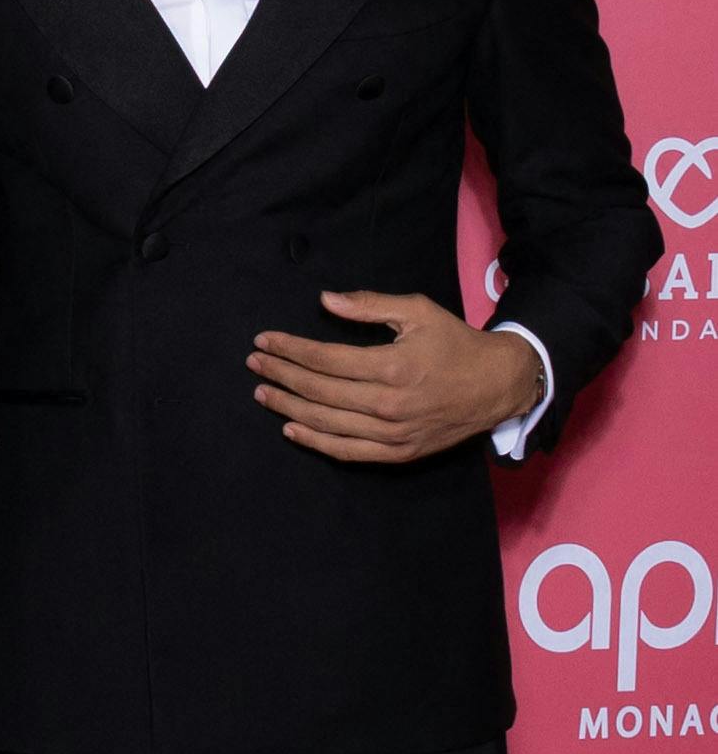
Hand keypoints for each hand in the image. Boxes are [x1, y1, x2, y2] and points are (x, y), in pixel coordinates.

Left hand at [248, 290, 543, 466]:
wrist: (498, 385)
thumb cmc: (455, 343)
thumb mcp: (418, 311)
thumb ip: (369, 306)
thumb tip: (325, 300)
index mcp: (392, 366)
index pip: (325, 359)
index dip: (289, 349)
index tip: (264, 340)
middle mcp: (388, 403)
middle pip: (319, 391)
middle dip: (280, 375)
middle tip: (255, 363)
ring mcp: (393, 433)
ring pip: (326, 423)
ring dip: (288, 408)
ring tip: (262, 394)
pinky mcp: (399, 452)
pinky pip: (348, 452)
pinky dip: (316, 442)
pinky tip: (291, 429)